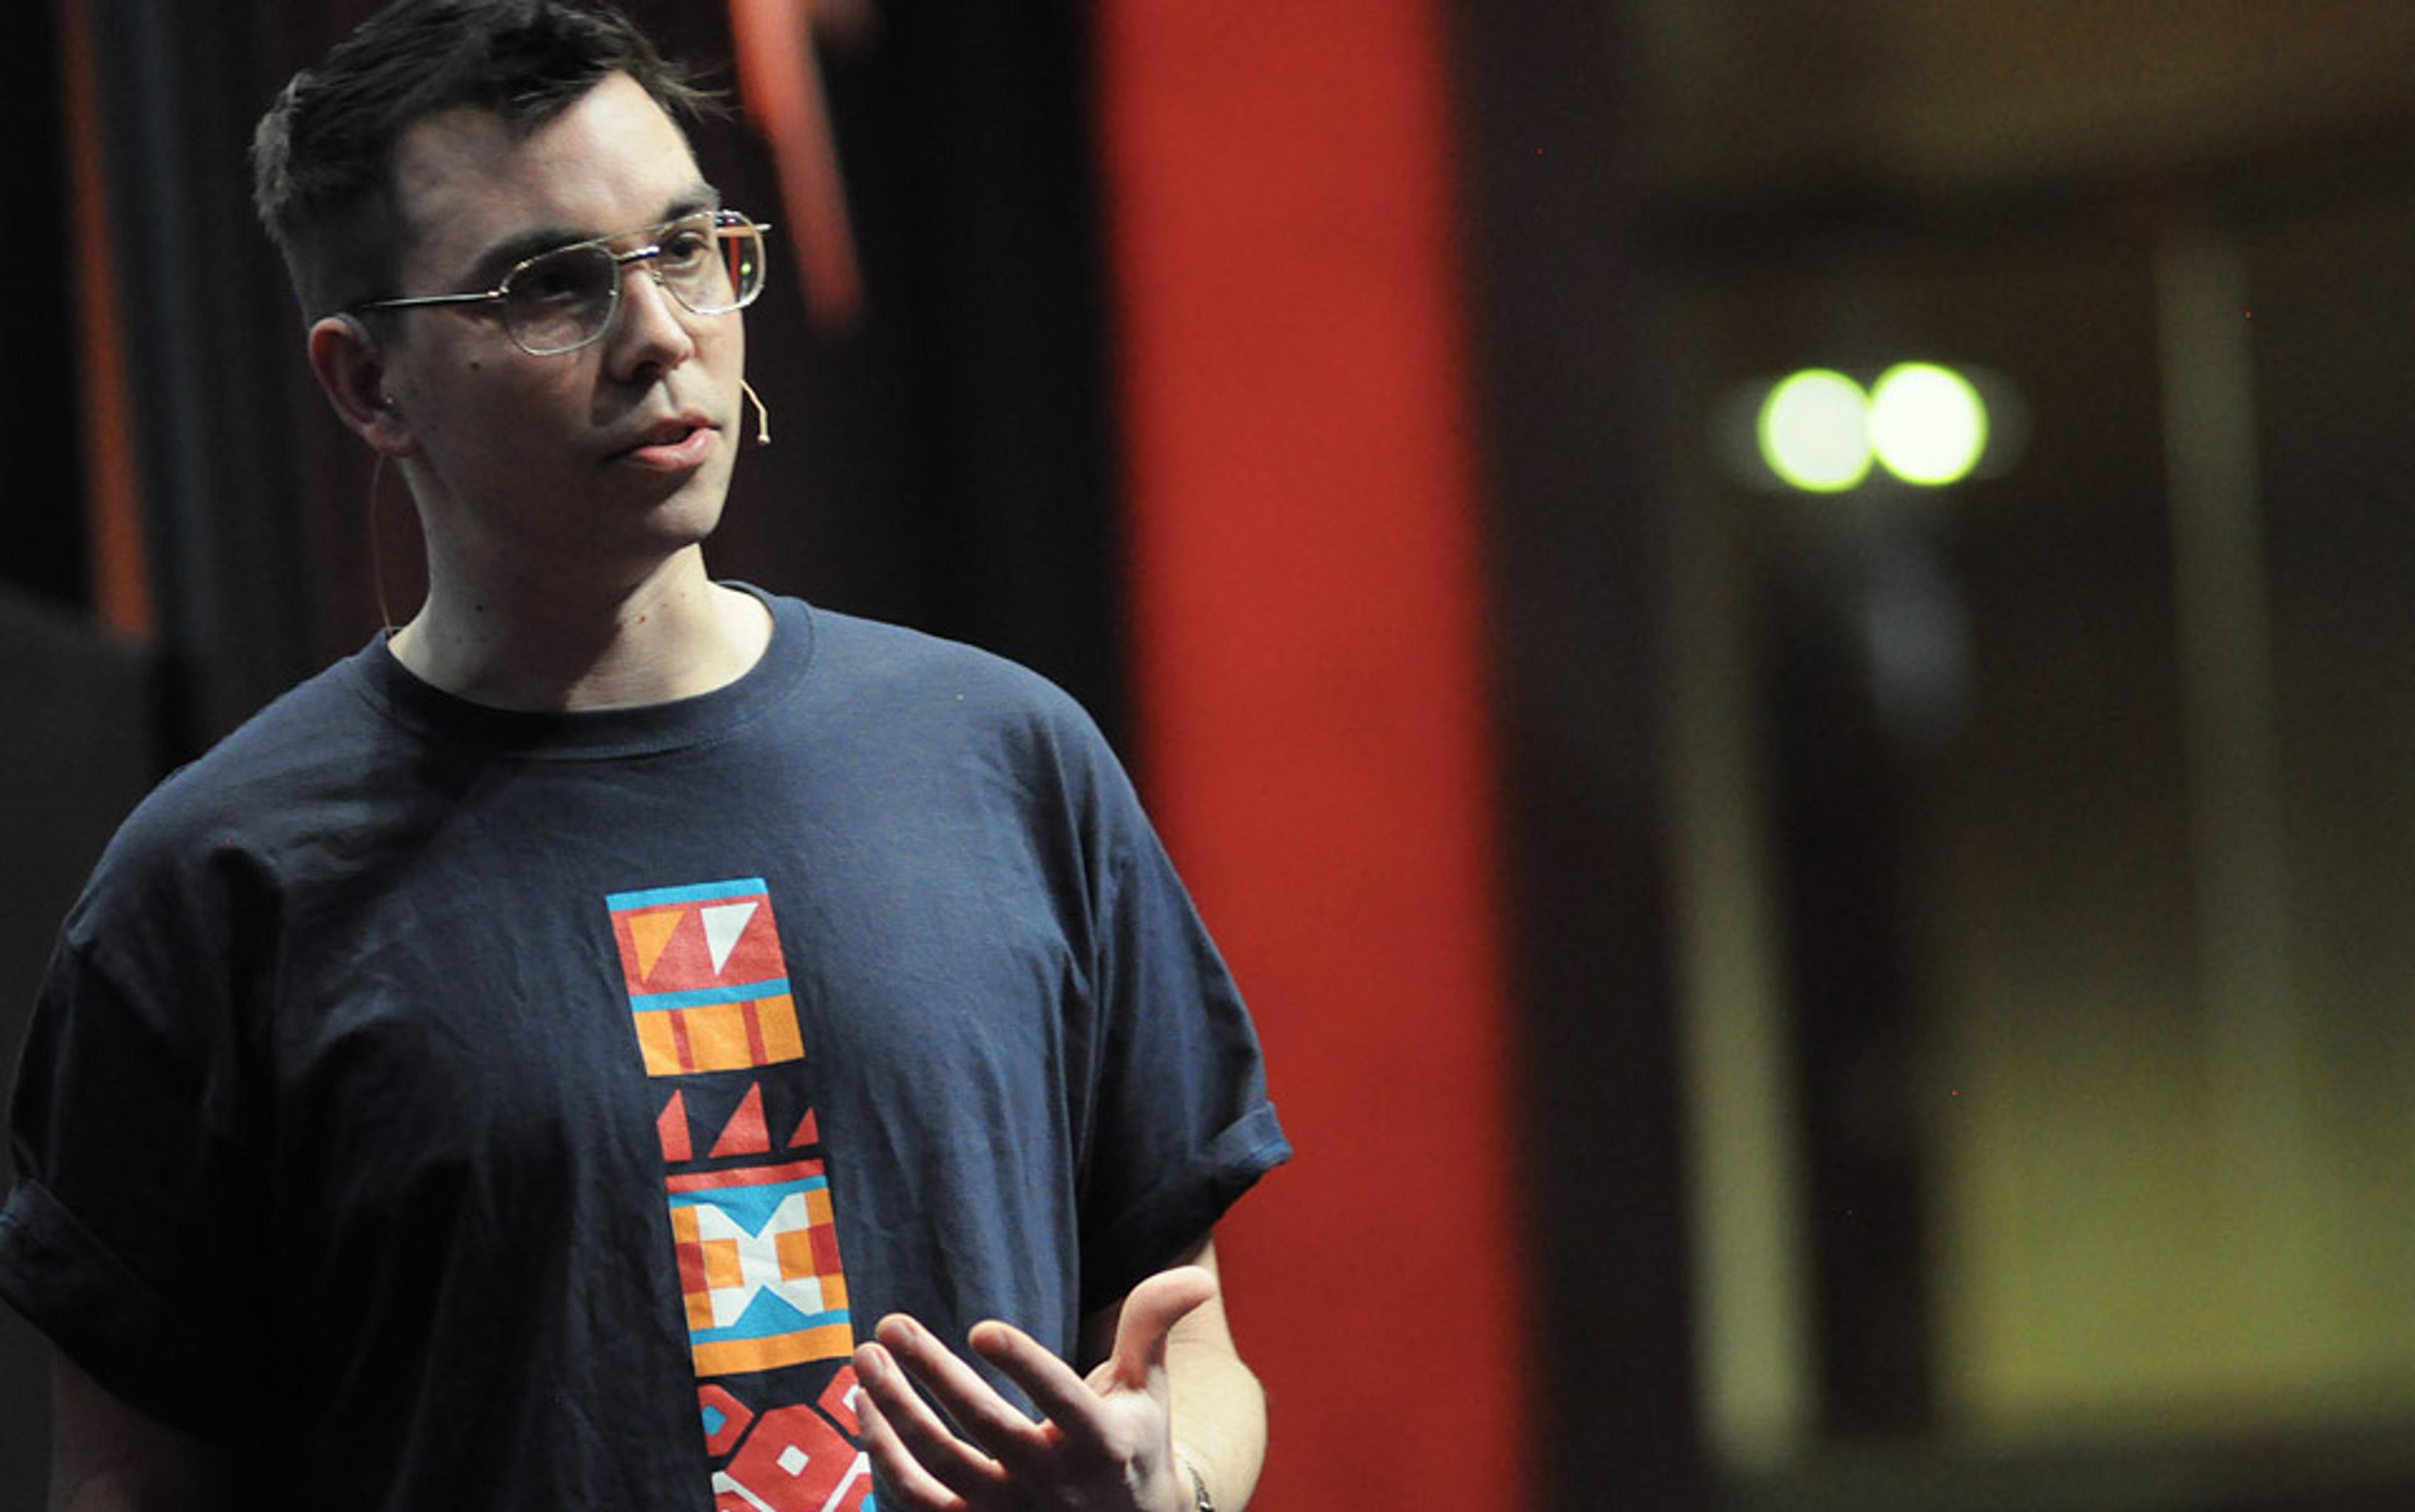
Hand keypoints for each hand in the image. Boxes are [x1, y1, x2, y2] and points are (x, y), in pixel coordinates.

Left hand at [851, 1265, 1217, 1511]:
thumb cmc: (1133, 1441)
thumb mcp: (1152, 1388)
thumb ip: (1154, 1324)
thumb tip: (1196, 1278)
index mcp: (1102, 1440)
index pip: (1060, 1397)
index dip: (1022, 1364)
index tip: (981, 1327)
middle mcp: (1053, 1482)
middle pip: (982, 1429)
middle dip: (931, 1375)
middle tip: (890, 1326)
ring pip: (937, 1467)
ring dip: (894, 1412)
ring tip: (865, 1358)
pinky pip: (916, 1502)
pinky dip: (884, 1459)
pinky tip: (865, 1409)